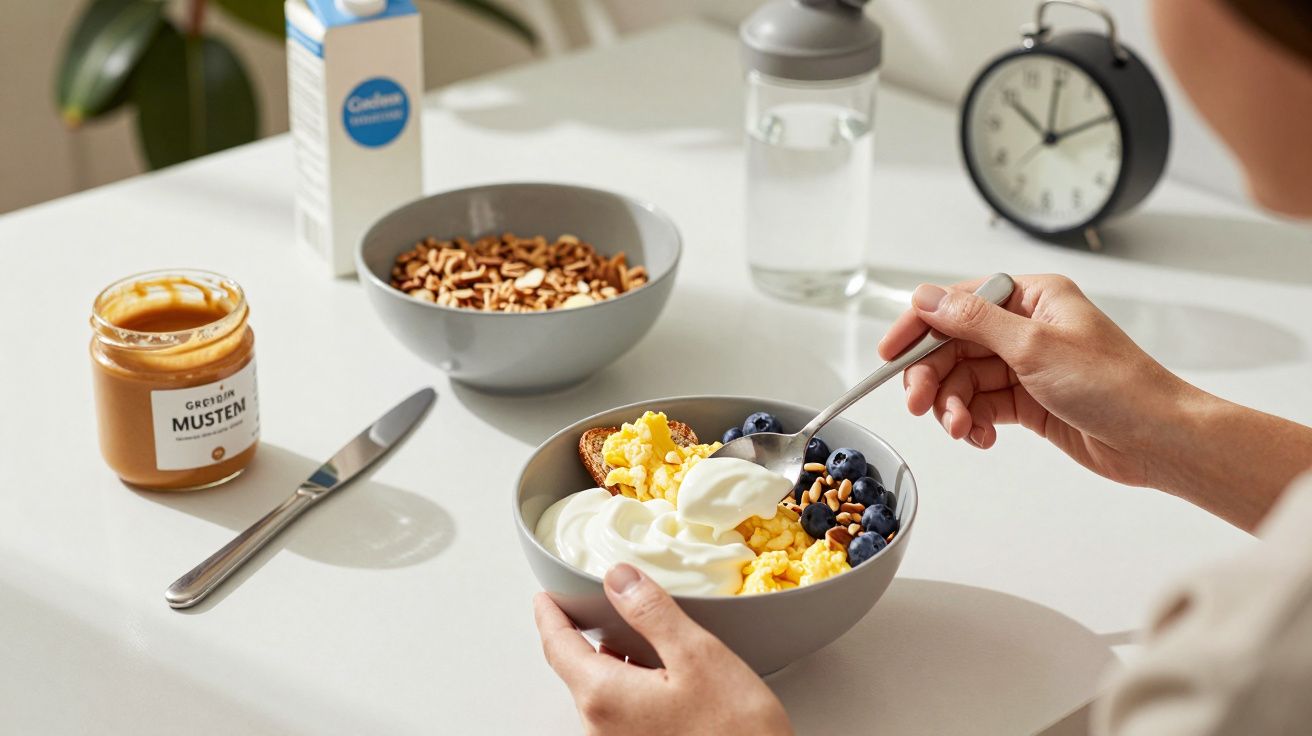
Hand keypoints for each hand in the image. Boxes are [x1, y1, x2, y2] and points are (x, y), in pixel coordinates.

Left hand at [534, 564, 792, 735]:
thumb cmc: (736, 731)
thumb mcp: (698, 656)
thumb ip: (651, 613)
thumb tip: (618, 579)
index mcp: (604, 696)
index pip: (558, 646)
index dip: (550, 616)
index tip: (546, 599)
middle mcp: (600, 728)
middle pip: (579, 672)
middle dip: (590, 639)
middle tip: (605, 610)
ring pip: (602, 694)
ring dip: (616, 666)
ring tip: (646, 644)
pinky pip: (621, 716)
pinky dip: (632, 690)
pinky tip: (665, 683)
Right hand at [877, 274, 1191, 487]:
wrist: (1158, 439)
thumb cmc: (1115, 386)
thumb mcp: (1034, 347)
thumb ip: (973, 321)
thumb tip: (926, 297)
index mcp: (1031, 297)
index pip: (956, 303)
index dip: (918, 328)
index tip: (890, 354)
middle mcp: (1026, 327)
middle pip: (953, 346)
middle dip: (933, 377)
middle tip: (919, 405)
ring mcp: (1026, 365)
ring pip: (964, 381)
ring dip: (954, 406)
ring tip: (962, 430)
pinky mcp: (1029, 401)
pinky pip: (982, 406)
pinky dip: (974, 422)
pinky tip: (981, 437)